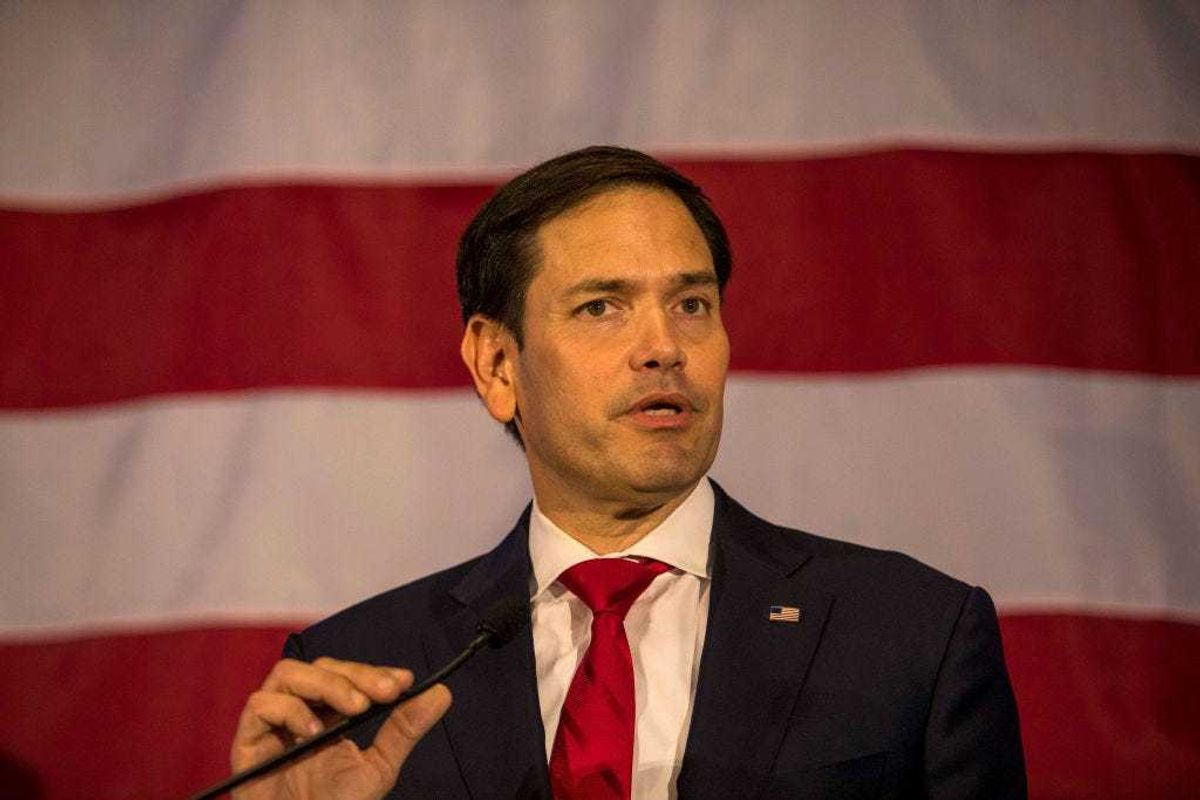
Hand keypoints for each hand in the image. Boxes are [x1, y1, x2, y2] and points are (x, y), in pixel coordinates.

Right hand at [230, 657, 451, 799]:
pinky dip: (290, 710)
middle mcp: (298, 712)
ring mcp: (271, 725)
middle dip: (355, 674)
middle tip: (384, 693)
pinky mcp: (247, 742)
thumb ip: (403, 729)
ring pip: (289, 674)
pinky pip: (260, 705)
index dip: (373, 673)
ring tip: (355, 708)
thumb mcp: (378, 767)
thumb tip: (442, 693)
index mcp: (328, 715)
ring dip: (327, 684)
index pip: (348, 676)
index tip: (403, 681)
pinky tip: (314, 731)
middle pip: (320, 667)